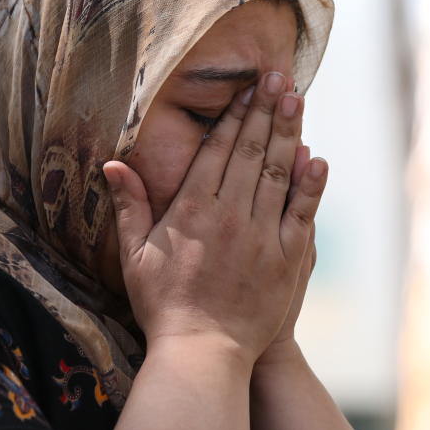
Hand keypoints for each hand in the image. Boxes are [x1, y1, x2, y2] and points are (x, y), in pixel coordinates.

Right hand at [103, 71, 327, 364]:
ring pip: (278, 173)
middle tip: (279, 78)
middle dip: (266, 111)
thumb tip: (112, 164)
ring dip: (289, 134)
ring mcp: (261, 234)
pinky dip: (310, 185)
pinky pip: (300, 214)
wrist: (201, 351)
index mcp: (193, 208)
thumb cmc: (162, 303)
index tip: (247, 90)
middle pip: (251, 151)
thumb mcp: (135, 254)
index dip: (235, 116)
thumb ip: (129, 205)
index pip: (218, 150)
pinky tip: (317, 158)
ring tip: (296, 101)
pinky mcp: (286, 258)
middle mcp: (230, 214)